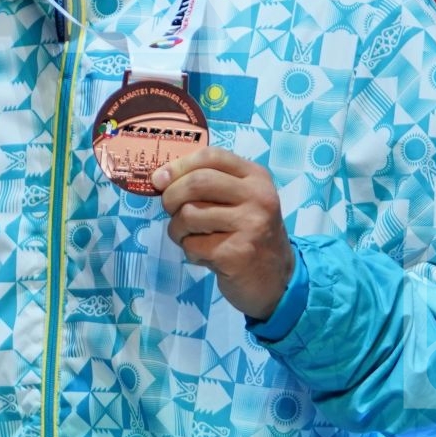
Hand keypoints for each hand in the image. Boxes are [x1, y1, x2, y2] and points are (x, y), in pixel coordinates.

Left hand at [152, 147, 294, 320]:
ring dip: (178, 229)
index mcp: (257, 177)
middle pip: (197, 182)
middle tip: (169, 210)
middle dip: (171, 196)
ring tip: (192, 237)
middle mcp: (258, 197)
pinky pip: (192, 244)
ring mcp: (250, 225)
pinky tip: (206, 256)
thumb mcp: (237, 201)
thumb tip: (160, 178)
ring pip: (189, 215)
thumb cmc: (246, 234)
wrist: (275, 279)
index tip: (159, 179)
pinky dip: (190, 251)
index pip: (212, 156)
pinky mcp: (237, 253)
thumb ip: (207, 184)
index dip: (179, 165)